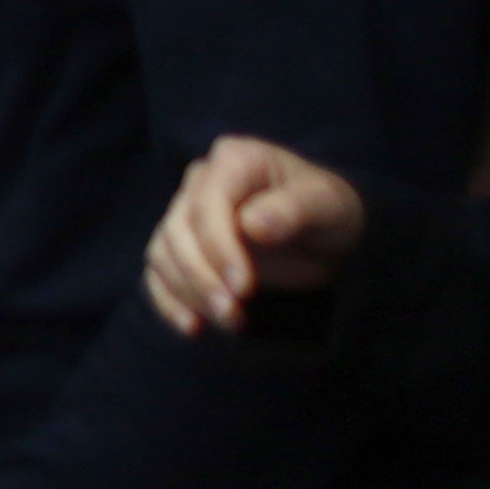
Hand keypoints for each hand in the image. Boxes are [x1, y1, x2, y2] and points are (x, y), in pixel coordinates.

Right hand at [144, 133, 368, 334]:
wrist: (328, 233)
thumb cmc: (329, 211)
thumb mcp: (327, 205)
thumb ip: (294, 210)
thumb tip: (252, 224)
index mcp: (234, 160)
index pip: (207, 202)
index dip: (218, 246)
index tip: (244, 288)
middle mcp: (200, 182)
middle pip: (178, 230)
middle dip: (201, 277)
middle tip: (234, 315)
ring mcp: (186, 214)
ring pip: (163, 253)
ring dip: (188, 292)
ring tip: (229, 322)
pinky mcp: (182, 247)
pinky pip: (159, 274)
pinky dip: (169, 301)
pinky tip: (192, 328)